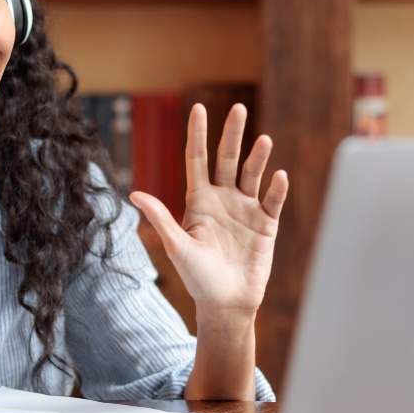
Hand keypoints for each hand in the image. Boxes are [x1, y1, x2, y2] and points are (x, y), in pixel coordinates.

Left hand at [129, 104, 288, 323]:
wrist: (226, 304)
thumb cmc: (198, 278)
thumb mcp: (177, 247)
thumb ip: (161, 218)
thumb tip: (134, 194)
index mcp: (199, 201)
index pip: (197, 160)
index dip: (197, 135)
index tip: (198, 108)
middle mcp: (223, 199)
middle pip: (228, 159)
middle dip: (232, 134)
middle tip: (238, 108)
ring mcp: (246, 210)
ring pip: (253, 175)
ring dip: (258, 158)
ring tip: (263, 140)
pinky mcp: (266, 224)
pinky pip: (272, 201)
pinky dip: (276, 188)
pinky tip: (279, 175)